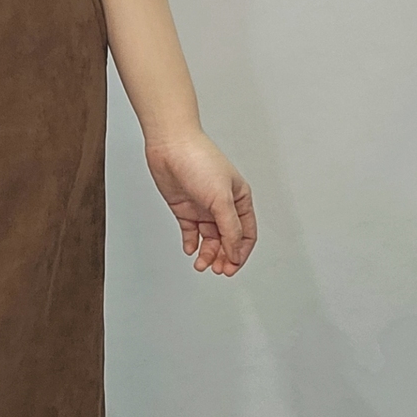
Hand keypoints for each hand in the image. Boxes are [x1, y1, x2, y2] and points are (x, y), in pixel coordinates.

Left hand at [144, 130, 255, 275]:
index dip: (240, 253)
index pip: (246, 234)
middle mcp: (223, 205)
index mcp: (239, 199)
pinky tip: (190, 249)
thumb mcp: (221, 198)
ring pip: (210, 239)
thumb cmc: (199, 161)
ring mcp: (203, 207)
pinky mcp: (185, 209)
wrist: (169, 146)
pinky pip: (191, 232)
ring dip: (208, 253)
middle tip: (217, 270)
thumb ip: (230, 228)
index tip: (231, 267)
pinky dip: (192, 243)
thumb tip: (234, 252)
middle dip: (224, 257)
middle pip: (228, 240)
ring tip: (202, 264)